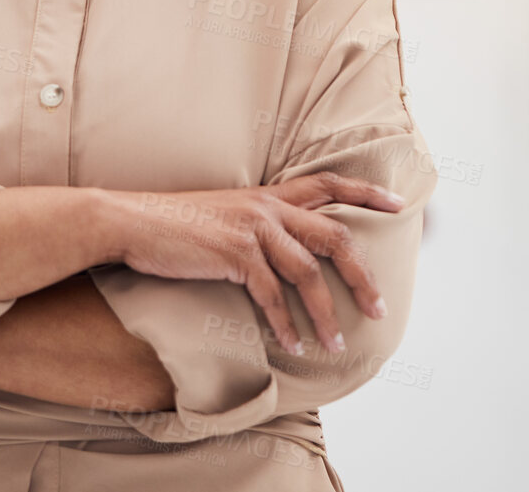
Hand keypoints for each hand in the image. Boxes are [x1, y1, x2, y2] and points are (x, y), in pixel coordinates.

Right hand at [105, 174, 404, 357]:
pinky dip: (285, 324)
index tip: (399, 206)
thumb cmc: (170, 224)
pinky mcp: (234, 253)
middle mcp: (266, 206)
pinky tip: (292, 344)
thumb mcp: (221, 214)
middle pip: (334, 237)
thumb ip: (254, 225)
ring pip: (308, 274)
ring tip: (335, 345)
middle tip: (377, 308)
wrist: (129, 221)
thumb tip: (279, 254)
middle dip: (363, 276)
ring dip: (325, 315)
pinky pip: (272, 296)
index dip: (366, 193)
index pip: (328, 183)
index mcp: (266, 194)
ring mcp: (252, 228)